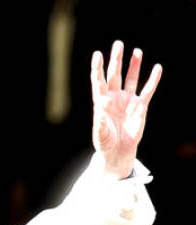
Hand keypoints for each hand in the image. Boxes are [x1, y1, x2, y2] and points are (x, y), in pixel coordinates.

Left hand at [91, 40, 161, 178]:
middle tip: (118, 44)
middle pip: (114, 75)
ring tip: (137, 51)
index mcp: (100, 102)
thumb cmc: (105, 142)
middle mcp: (113, 98)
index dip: (97, 68)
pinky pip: (147, 90)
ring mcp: (127, 101)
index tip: (97, 54)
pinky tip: (157, 68)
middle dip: (116, 60)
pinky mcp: (140, 107)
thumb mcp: (100, 133)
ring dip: (134, 65)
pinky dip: (153, 80)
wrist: (118, 151)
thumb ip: (99, 121)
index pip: (98, 81)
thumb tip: (98, 108)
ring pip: (131, 79)